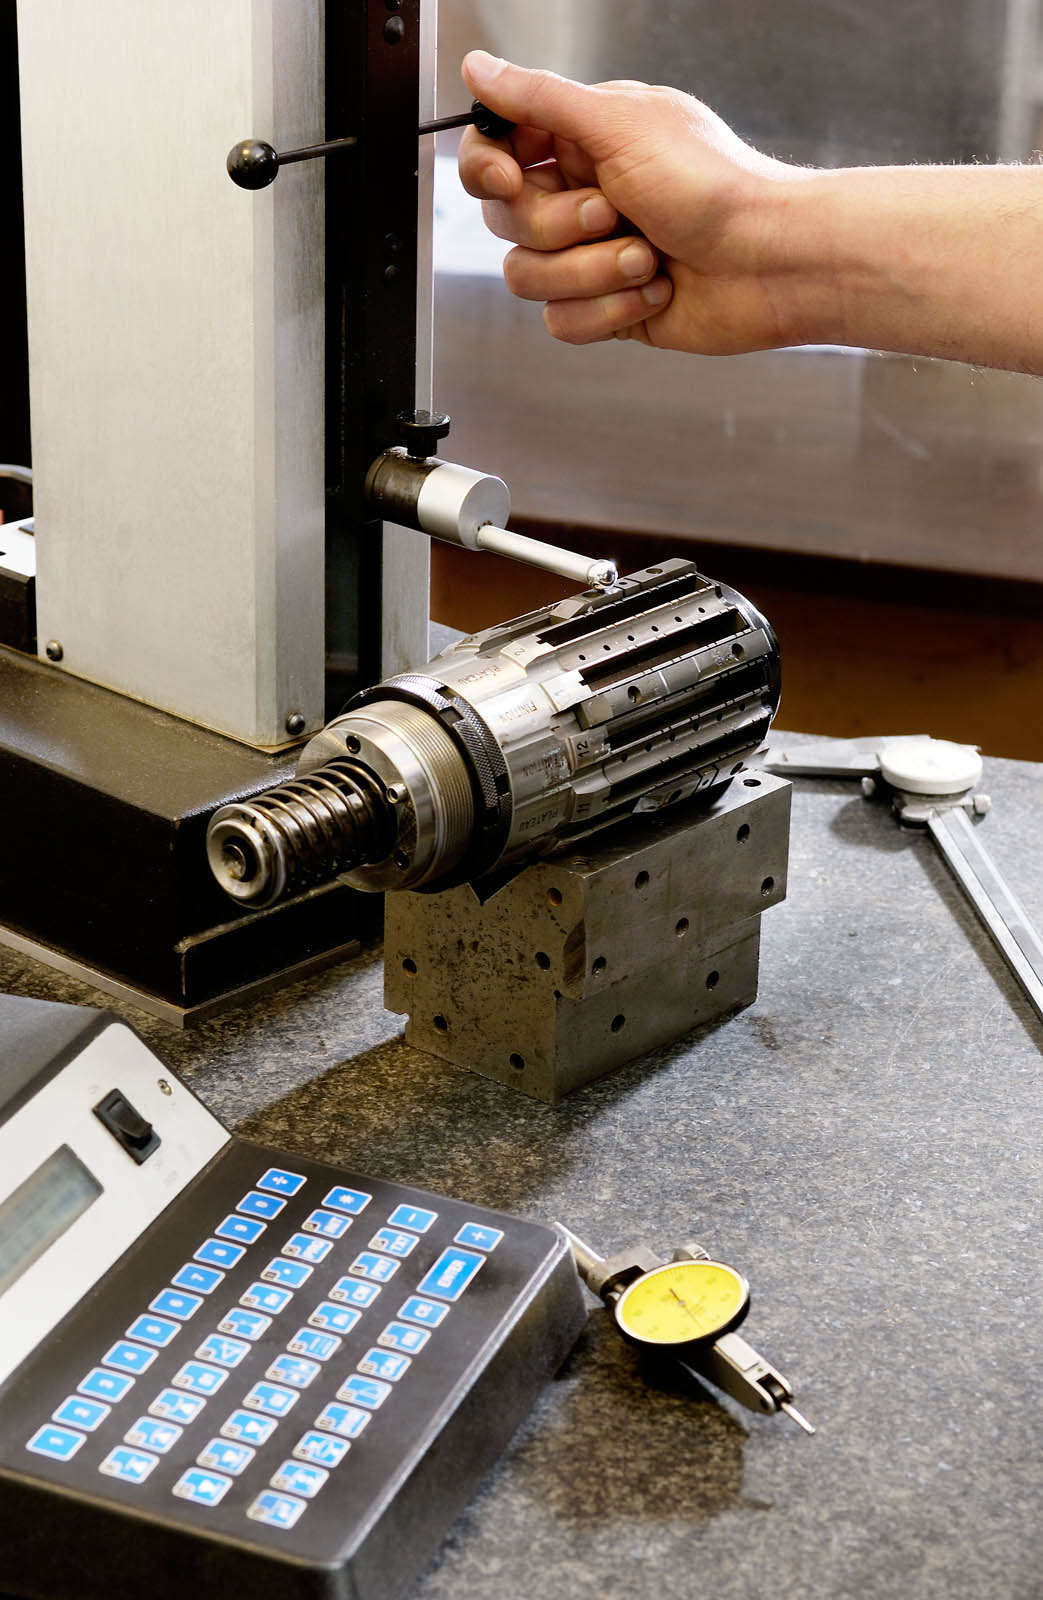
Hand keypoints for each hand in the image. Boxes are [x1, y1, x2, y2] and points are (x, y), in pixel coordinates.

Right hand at [458, 51, 812, 352]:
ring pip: (529, 279)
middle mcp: (581, 196)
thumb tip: (477, 67)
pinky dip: (610, 310)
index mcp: (581, 141)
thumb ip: (539, 99)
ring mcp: (591, 256)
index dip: (490, 170)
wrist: (772, 262)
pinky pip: (563, 322)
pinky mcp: (607, 307)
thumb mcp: (619, 124)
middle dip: (560, 228)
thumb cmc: (713, 184)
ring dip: (590, 273)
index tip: (512, 178)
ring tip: (647, 259)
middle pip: (507, 222)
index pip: (496, 153)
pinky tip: (656, 291)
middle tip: (614, 213)